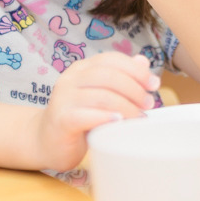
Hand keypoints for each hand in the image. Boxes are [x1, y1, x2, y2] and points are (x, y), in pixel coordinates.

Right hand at [34, 52, 159, 170]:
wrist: (45, 141)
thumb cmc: (78, 118)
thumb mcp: (99, 94)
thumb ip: (119, 78)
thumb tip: (143, 61)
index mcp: (81, 69)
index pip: (111, 59)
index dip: (135, 69)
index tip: (153, 84)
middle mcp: (70, 79)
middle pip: (108, 75)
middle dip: (134, 89)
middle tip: (148, 103)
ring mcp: (63, 98)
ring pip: (101, 96)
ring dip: (126, 106)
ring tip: (139, 117)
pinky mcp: (61, 120)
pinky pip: (86, 115)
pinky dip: (105, 117)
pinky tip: (118, 122)